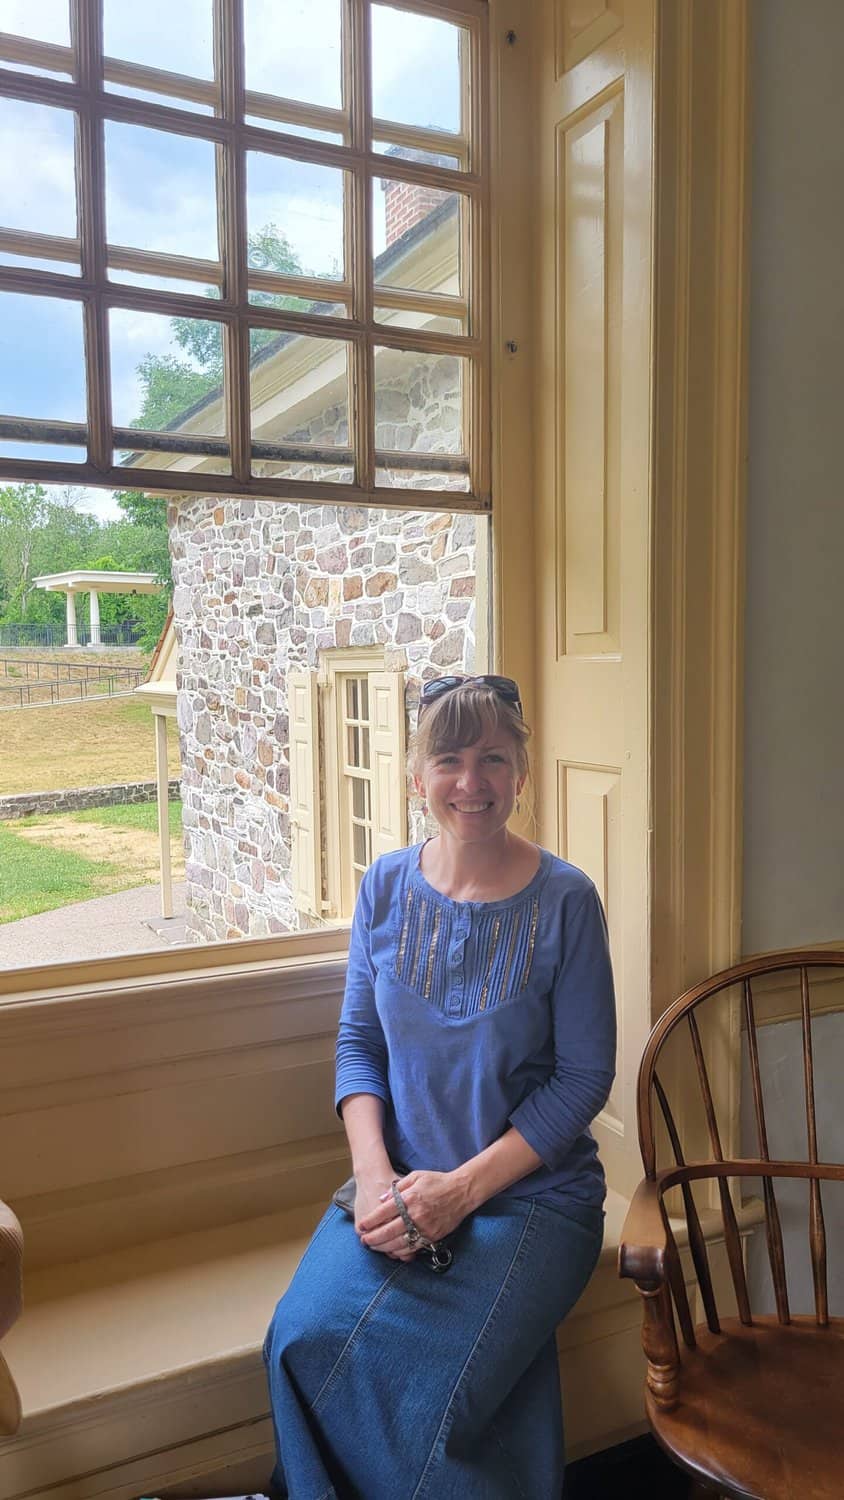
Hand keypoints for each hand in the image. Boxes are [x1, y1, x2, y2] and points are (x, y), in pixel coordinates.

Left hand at [357, 1169, 472, 1258]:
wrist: (462, 1192)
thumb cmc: (438, 1182)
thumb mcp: (416, 1176)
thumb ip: (397, 1187)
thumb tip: (381, 1199)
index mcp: (410, 1197)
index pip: (384, 1212)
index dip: (370, 1221)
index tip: (361, 1226)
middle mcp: (416, 1214)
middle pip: (388, 1230)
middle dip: (373, 1238)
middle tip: (364, 1241)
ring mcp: (424, 1227)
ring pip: (399, 1242)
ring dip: (384, 1247)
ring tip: (374, 1247)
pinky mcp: (432, 1236)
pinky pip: (413, 1248)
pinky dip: (400, 1251)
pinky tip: (392, 1251)